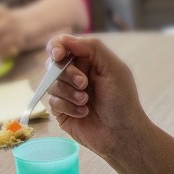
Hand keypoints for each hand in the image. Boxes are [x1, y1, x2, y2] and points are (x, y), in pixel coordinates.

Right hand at [45, 35, 151, 161]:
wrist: (122, 133)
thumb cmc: (122, 100)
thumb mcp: (114, 68)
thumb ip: (93, 48)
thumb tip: (65, 40)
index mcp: (88, 61)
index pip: (63, 45)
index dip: (57, 46)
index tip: (58, 54)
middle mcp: (75, 75)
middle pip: (53, 64)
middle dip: (67, 73)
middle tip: (84, 84)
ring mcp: (67, 93)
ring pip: (51, 84)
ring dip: (69, 92)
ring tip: (86, 101)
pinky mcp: (61, 111)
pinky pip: (52, 102)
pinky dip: (68, 106)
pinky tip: (83, 112)